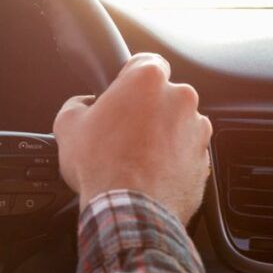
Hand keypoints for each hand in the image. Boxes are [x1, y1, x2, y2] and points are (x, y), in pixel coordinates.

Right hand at [53, 53, 212, 224]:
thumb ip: (77, 104)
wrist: (130, 211)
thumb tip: (83, 105)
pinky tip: (148, 174)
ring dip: (161, 135)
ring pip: (177, 124)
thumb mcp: (67, 126)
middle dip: (145, 109)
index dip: (129, 78)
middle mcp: (180, 98)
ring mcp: (197, 130)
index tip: (120, 94)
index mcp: (148, 80)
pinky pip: (185, 153)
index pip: (145, 61)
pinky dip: (171, 160)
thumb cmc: (101, 165)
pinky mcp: (205, 160)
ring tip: (135, 158)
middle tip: (121, 132)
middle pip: (163, 94)